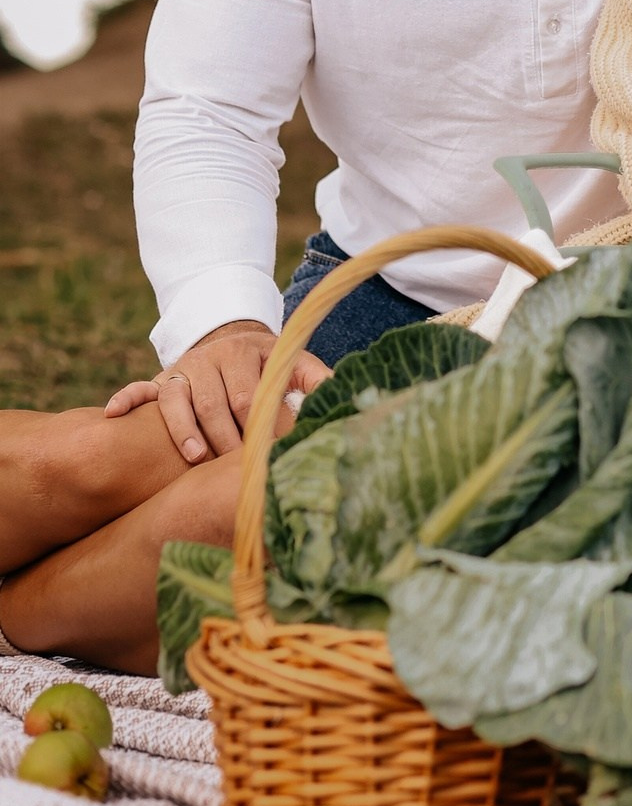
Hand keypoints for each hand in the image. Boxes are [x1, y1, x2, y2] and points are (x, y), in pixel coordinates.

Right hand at [104, 322, 331, 461]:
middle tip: (235, 470)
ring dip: (184, 430)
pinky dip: (126, 398)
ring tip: (196, 458)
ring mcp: (184, 368)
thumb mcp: (294, 362)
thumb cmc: (270, 363)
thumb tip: (345, 399)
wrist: (233, 335)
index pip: (251, 393)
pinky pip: (140, 387)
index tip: (267, 455)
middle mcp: (212, 358)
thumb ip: (316, 380)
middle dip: (225, 438)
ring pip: (178, 399)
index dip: (258, 426)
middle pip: (214, 401)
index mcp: (249, 352)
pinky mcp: (163, 379)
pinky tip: (112, 413)